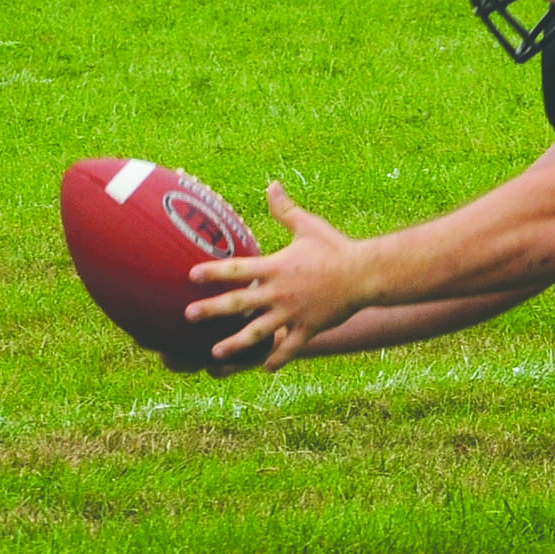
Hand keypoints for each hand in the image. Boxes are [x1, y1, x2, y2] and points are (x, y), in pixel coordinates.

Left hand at [183, 182, 373, 369]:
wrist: (366, 273)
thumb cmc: (336, 247)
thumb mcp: (309, 226)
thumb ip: (285, 210)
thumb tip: (272, 185)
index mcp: (277, 267)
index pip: (237, 269)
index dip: (213, 271)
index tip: (190, 275)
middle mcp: (280, 292)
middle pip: (239, 303)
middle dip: (212, 310)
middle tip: (188, 315)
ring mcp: (293, 313)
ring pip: (258, 333)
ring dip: (235, 344)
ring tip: (214, 353)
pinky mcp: (308, 328)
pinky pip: (289, 348)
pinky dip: (276, 359)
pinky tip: (263, 368)